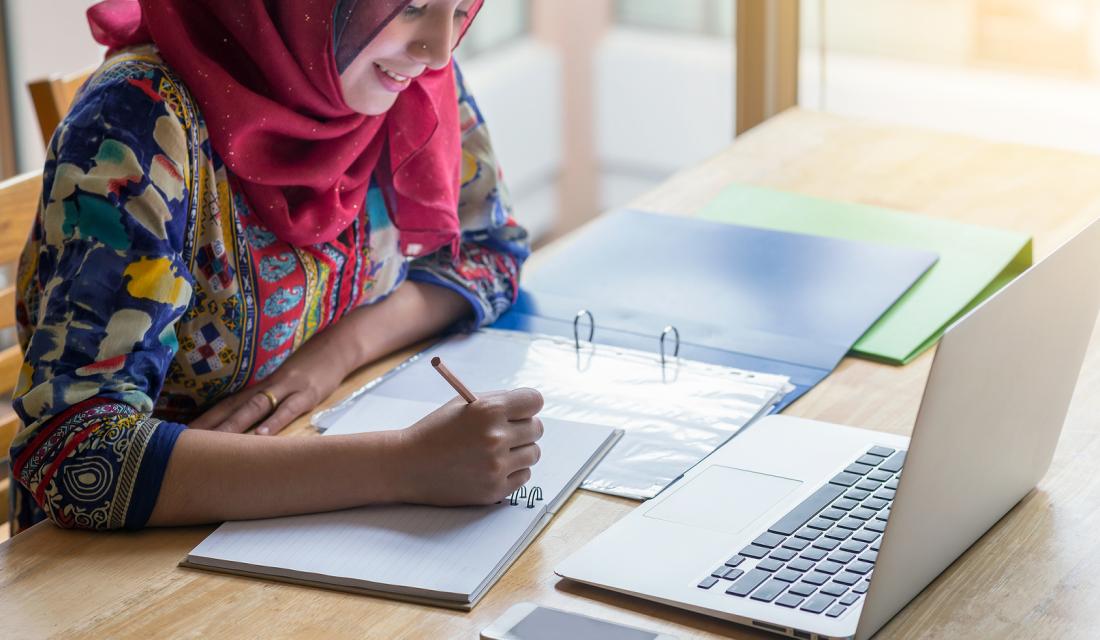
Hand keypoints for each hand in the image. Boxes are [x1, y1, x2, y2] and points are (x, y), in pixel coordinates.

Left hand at [190, 336, 349, 434]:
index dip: (202, 420)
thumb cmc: (309, 368)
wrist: (337, 346)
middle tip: (186, 444)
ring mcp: (287, 388)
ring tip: (217, 444)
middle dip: (209, 427)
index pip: (224, 404)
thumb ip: (266, 399)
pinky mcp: (307, 393)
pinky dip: (275, 422)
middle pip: (232, 408)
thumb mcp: (284, 382)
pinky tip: (263, 435)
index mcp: (259, 385)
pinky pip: (288, 409)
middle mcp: (267, 386)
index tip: (180, 436)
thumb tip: (244, 423)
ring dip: (234, 426)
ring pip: (254, 408)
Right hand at [395, 388, 543, 505]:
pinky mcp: (495, 490)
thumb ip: (498, 402)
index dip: (527, 405)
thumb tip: (530, 406)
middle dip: (523, 428)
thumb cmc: (436, 431)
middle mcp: (496, 438)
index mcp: (489, 410)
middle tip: (506, 432)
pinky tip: (490, 467)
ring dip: (520, 451)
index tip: (521, 411)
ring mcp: (497, 466)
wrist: (408, 466)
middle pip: (537, 428)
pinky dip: (512, 472)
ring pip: (533, 454)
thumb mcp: (463, 405)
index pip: (535, 401)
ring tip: (495, 451)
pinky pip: (524, 476)